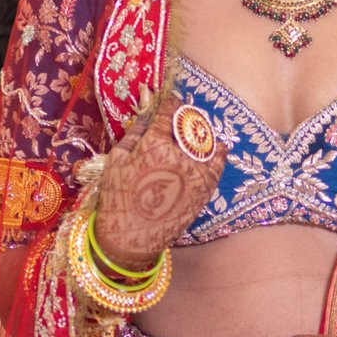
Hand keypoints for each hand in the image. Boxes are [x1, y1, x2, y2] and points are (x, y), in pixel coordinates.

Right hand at [93, 83, 226, 271]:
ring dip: (202, 133)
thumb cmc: (118, 197)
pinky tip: (218, 147)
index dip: (170, 102)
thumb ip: (134, 134)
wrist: (132, 236)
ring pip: (206, 143)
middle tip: (184, 115)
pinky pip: (218, 165)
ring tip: (198, 130)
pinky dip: (219, 153)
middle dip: (186, 117)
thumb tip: (148, 115)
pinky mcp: (205, 189)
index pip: (168, 113)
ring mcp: (196, 173)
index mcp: (155, 145)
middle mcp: (179, 156)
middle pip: (189, 126)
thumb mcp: (116, 161)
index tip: (171, 99)